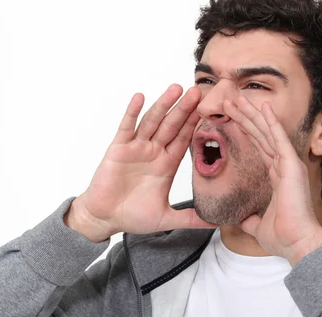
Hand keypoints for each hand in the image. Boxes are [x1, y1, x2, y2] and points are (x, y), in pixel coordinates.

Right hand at [67, 84, 217, 241]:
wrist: (105, 219)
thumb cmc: (132, 217)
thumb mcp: (166, 218)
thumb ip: (190, 219)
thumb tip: (216, 223)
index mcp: (166, 165)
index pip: (183, 140)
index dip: (195, 125)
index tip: (209, 110)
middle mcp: (153, 152)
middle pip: (171, 126)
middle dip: (184, 109)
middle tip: (197, 92)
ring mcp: (136, 148)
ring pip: (152, 122)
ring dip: (163, 104)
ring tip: (175, 88)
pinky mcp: (118, 148)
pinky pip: (126, 127)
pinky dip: (132, 112)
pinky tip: (140, 97)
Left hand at [224, 96, 321, 265]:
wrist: (297, 244)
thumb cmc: (284, 237)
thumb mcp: (258, 226)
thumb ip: (250, 219)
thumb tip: (242, 219)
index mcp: (278, 178)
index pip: (259, 148)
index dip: (246, 132)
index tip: (232, 119)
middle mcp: (285, 168)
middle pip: (261, 136)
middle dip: (246, 118)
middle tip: (231, 102)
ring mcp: (289, 165)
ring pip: (267, 133)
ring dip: (252, 115)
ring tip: (238, 99)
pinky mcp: (292, 165)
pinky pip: (279, 138)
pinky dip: (271, 122)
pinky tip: (262, 106)